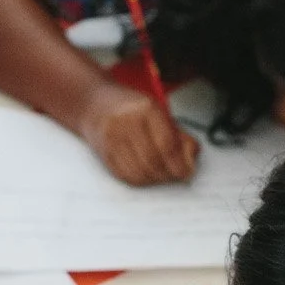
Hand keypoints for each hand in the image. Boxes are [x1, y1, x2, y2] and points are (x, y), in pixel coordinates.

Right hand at [77, 82, 197, 185]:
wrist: (94, 104)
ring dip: (155, 179)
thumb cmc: (132, 109)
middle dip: (168, 174)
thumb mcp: (160, 112)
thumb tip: (190, 160)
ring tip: (162, 175)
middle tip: (176, 176)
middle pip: (153, 161)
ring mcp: (112, 139)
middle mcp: (127, 122)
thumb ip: (179, 135)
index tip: (187, 172)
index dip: (180, 164)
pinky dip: (140, 180)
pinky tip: (147, 174)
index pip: (167, 145)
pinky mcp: (104, 153)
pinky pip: (126, 176)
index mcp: (146, 109)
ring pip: (140, 172)